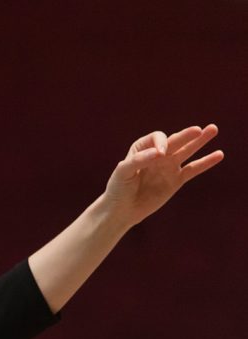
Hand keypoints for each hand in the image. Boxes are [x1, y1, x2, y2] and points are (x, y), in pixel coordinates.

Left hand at [103, 124, 223, 228]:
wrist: (122, 209)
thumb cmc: (118, 188)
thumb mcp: (123, 171)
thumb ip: (139, 160)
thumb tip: (161, 153)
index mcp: (142, 148)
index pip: (158, 138)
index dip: (162, 143)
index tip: (160, 154)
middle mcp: (158, 155)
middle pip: (176, 141)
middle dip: (187, 135)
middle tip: (200, 129)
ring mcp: (168, 167)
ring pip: (187, 151)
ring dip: (200, 141)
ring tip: (213, 129)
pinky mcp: (176, 180)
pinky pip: (193, 169)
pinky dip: (205, 162)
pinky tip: (218, 154)